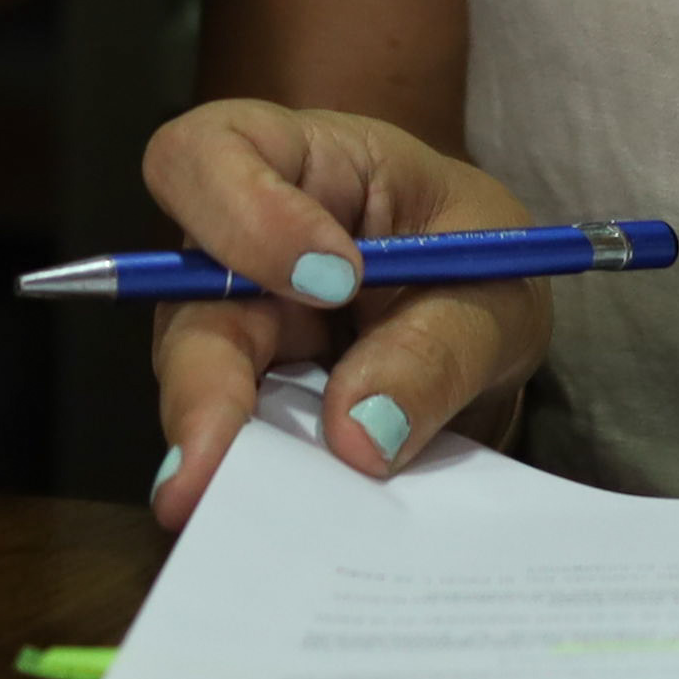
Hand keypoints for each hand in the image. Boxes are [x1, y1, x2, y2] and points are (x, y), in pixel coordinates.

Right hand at [140, 102, 555, 527]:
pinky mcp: (254, 404)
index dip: (243, 210)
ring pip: (195, 385)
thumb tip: (357, 434)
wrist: (491, 337)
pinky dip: (265, 489)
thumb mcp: (497, 295)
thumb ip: (437, 349)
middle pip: (181, 293)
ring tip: (253, 517)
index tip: (331, 280)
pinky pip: (238, 449)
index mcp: (307, 166)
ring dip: (226, 451)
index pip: (215, 150)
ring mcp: (240, 328)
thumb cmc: (486, 269)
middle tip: (214, 465)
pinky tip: (292, 528)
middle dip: (200, 382)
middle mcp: (246, 246)